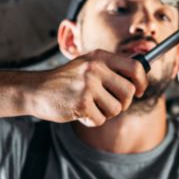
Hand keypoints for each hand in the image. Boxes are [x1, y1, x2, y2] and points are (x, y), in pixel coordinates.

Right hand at [28, 50, 147, 126]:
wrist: (36, 90)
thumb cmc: (65, 81)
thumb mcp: (86, 64)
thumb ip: (110, 68)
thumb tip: (140, 74)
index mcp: (99, 57)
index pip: (135, 66)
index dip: (142, 81)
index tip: (140, 90)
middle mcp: (95, 68)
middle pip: (129, 92)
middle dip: (122, 103)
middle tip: (109, 104)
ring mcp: (88, 85)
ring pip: (116, 109)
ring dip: (105, 113)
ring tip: (90, 107)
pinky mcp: (81, 103)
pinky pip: (100, 120)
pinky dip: (91, 121)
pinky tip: (79, 112)